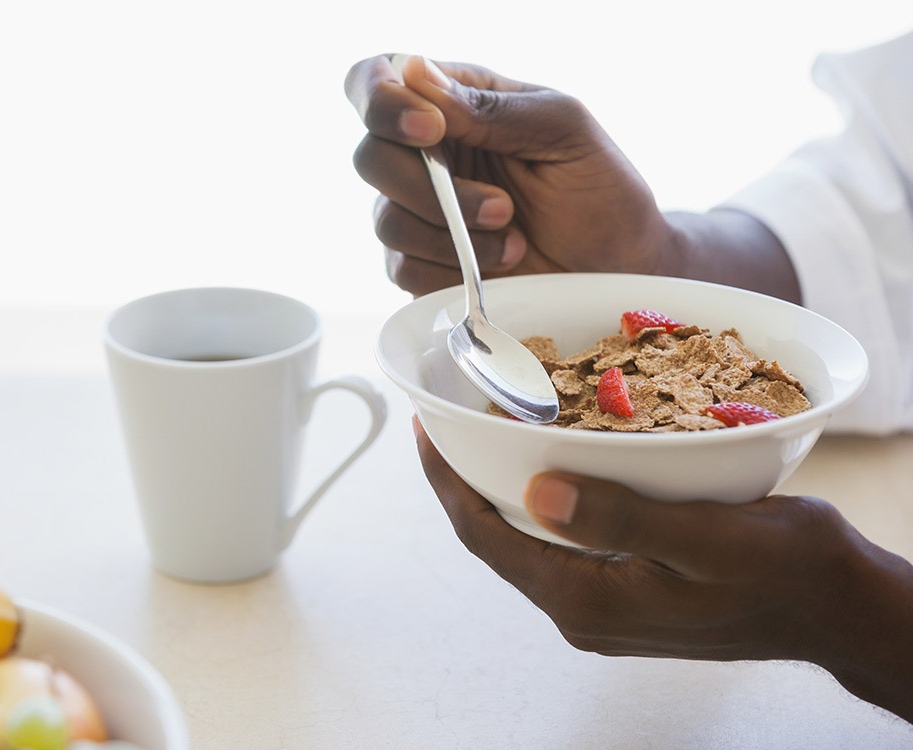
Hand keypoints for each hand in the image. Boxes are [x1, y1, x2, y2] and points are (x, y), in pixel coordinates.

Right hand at [344, 55, 800, 302]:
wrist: (617, 265)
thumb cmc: (598, 185)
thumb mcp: (561, 127)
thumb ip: (489, 108)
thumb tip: (414, 75)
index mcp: (450, 100)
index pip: (376, 78)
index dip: (381, 102)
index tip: (430, 130)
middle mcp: (425, 153)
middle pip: (369, 157)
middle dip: (427, 188)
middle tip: (501, 206)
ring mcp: (419, 211)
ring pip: (386, 220)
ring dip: (452, 234)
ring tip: (513, 237)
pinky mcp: (424, 263)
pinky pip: (403, 268)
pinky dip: (451, 269)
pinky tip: (499, 262)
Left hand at [413, 418, 912, 721]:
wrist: (833, 604)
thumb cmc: (784, 569)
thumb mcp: (706, 538)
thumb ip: (619, 519)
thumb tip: (536, 494)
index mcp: (588, 600)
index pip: (487, 538)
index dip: (447, 484)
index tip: (423, 432)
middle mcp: (583, 610)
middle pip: (497, 540)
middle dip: (466, 483)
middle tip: (447, 425)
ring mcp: (603, 604)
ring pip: (527, 540)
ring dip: (503, 489)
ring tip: (485, 436)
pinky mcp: (624, 591)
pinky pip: (561, 542)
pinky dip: (544, 500)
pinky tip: (548, 465)